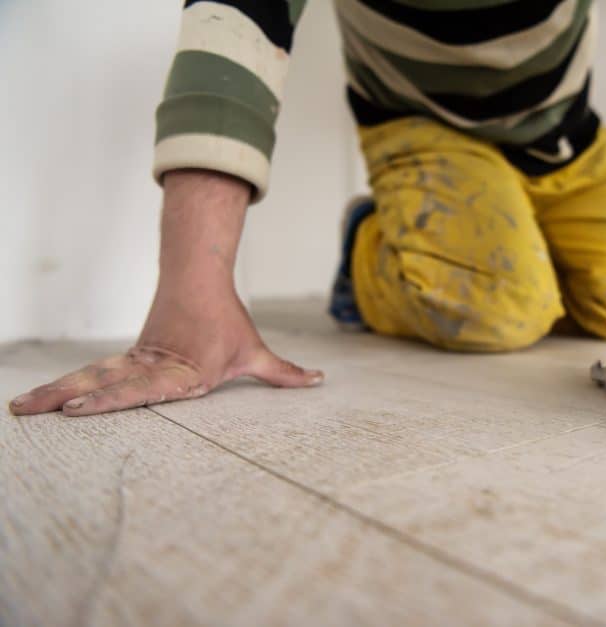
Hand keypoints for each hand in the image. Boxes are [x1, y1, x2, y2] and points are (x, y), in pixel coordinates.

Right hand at [9, 288, 322, 416]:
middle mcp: (154, 368)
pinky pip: (94, 373)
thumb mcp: (255, 352)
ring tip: (20, 407)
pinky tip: (42, 400)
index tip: (79, 408)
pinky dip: (67, 385)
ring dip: (56, 391)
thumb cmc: (228, 323)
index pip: (144, 389)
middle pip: (106, 383)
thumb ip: (284, 374)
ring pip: (91, 376)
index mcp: (184, 372)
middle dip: (67, 399)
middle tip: (30, 411)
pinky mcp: (128, 358)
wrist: (198, 281)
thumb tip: (320, 381)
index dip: (110, 400)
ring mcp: (136, 361)